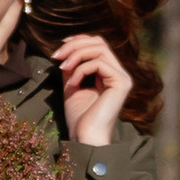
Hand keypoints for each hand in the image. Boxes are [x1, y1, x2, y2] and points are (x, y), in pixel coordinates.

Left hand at [53, 31, 131, 148]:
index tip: (59, 49)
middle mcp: (120, 74)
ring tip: (62, 68)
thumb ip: (72, 67)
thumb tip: (65, 49)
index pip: (98, 45)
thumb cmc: (80, 118)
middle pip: (100, 41)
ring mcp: (123, 78)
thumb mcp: (72, 86)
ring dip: (75, 55)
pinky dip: (80, 70)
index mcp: (110, 74)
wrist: (86, 139)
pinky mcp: (121, 83)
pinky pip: (98, 63)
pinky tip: (72, 84)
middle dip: (75, 44)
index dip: (78, 41)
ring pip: (100, 48)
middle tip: (57, 56)